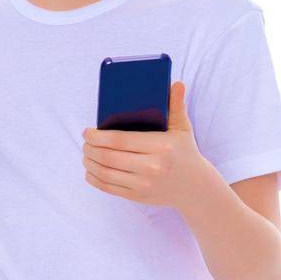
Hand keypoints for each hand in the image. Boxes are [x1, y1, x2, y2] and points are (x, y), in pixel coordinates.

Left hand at [82, 82, 222, 212]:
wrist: (195, 188)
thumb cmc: (185, 153)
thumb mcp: (182, 129)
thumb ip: (176, 105)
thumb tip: (176, 83)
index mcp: (160, 147)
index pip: (120, 141)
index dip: (98, 136)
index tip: (87, 131)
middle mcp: (152, 167)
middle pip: (109, 157)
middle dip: (90, 148)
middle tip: (85, 142)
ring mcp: (144, 184)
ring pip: (106, 173)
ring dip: (90, 163)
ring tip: (86, 154)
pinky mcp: (138, 196)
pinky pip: (109, 188)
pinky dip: (95, 179)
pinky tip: (90, 170)